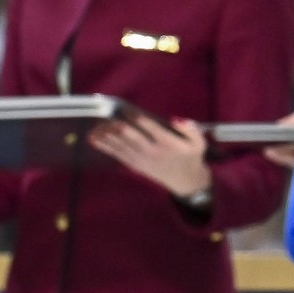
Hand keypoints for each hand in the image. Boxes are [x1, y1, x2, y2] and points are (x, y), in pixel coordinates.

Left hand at [89, 116, 211, 200]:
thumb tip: (176, 120)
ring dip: (108, 138)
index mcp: (168, 144)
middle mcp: (153, 152)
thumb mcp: (199, 143)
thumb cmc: (190, 157)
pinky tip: (95, 140)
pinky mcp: (136, 165)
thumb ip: (191, 130)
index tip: (129, 111)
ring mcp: (143, 159)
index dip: (140, 120)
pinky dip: (106, 148)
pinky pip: (119, 155)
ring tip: (94, 129)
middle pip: (134, 139)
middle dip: (121, 130)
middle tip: (109, 121)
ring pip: (123, 147)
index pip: (153, 130)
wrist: (185, 180)